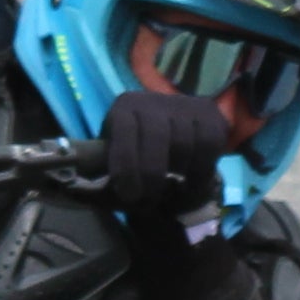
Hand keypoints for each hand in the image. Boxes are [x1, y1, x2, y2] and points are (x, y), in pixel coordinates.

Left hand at [96, 86, 242, 222]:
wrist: (167, 129)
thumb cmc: (134, 152)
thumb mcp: (114, 156)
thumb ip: (104, 172)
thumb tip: (88, 194)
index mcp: (124, 107)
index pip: (124, 130)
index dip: (126, 164)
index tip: (129, 195)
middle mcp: (154, 99)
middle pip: (157, 138)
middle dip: (153, 175)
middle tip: (151, 200)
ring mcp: (185, 103)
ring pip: (186, 144)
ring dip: (181, 176)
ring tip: (174, 193)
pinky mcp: (210, 113)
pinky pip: (211, 144)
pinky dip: (203, 169)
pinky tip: (193, 182)